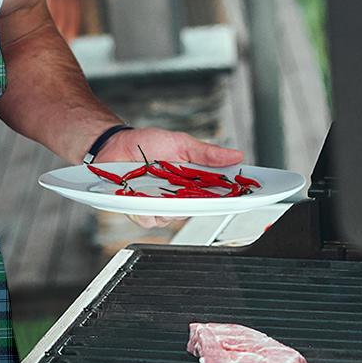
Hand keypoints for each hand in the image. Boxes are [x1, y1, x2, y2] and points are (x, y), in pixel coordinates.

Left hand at [96, 127, 244, 229]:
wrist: (115, 144)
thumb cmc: (147, 144)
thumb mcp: (181, 143)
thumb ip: (206, 154)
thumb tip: (236, 155)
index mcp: (192, 182)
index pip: (217, 195)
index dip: (232, 198)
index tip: (245, 195)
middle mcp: (178, 197)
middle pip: (197, 210)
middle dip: (198, 202)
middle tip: (192, 188)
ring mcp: (159, 205)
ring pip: (172, 218)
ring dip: (168, 204)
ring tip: (158, 185)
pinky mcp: (139, 210)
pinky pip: (148, 219)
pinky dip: (146, 209)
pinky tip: (141, 195)